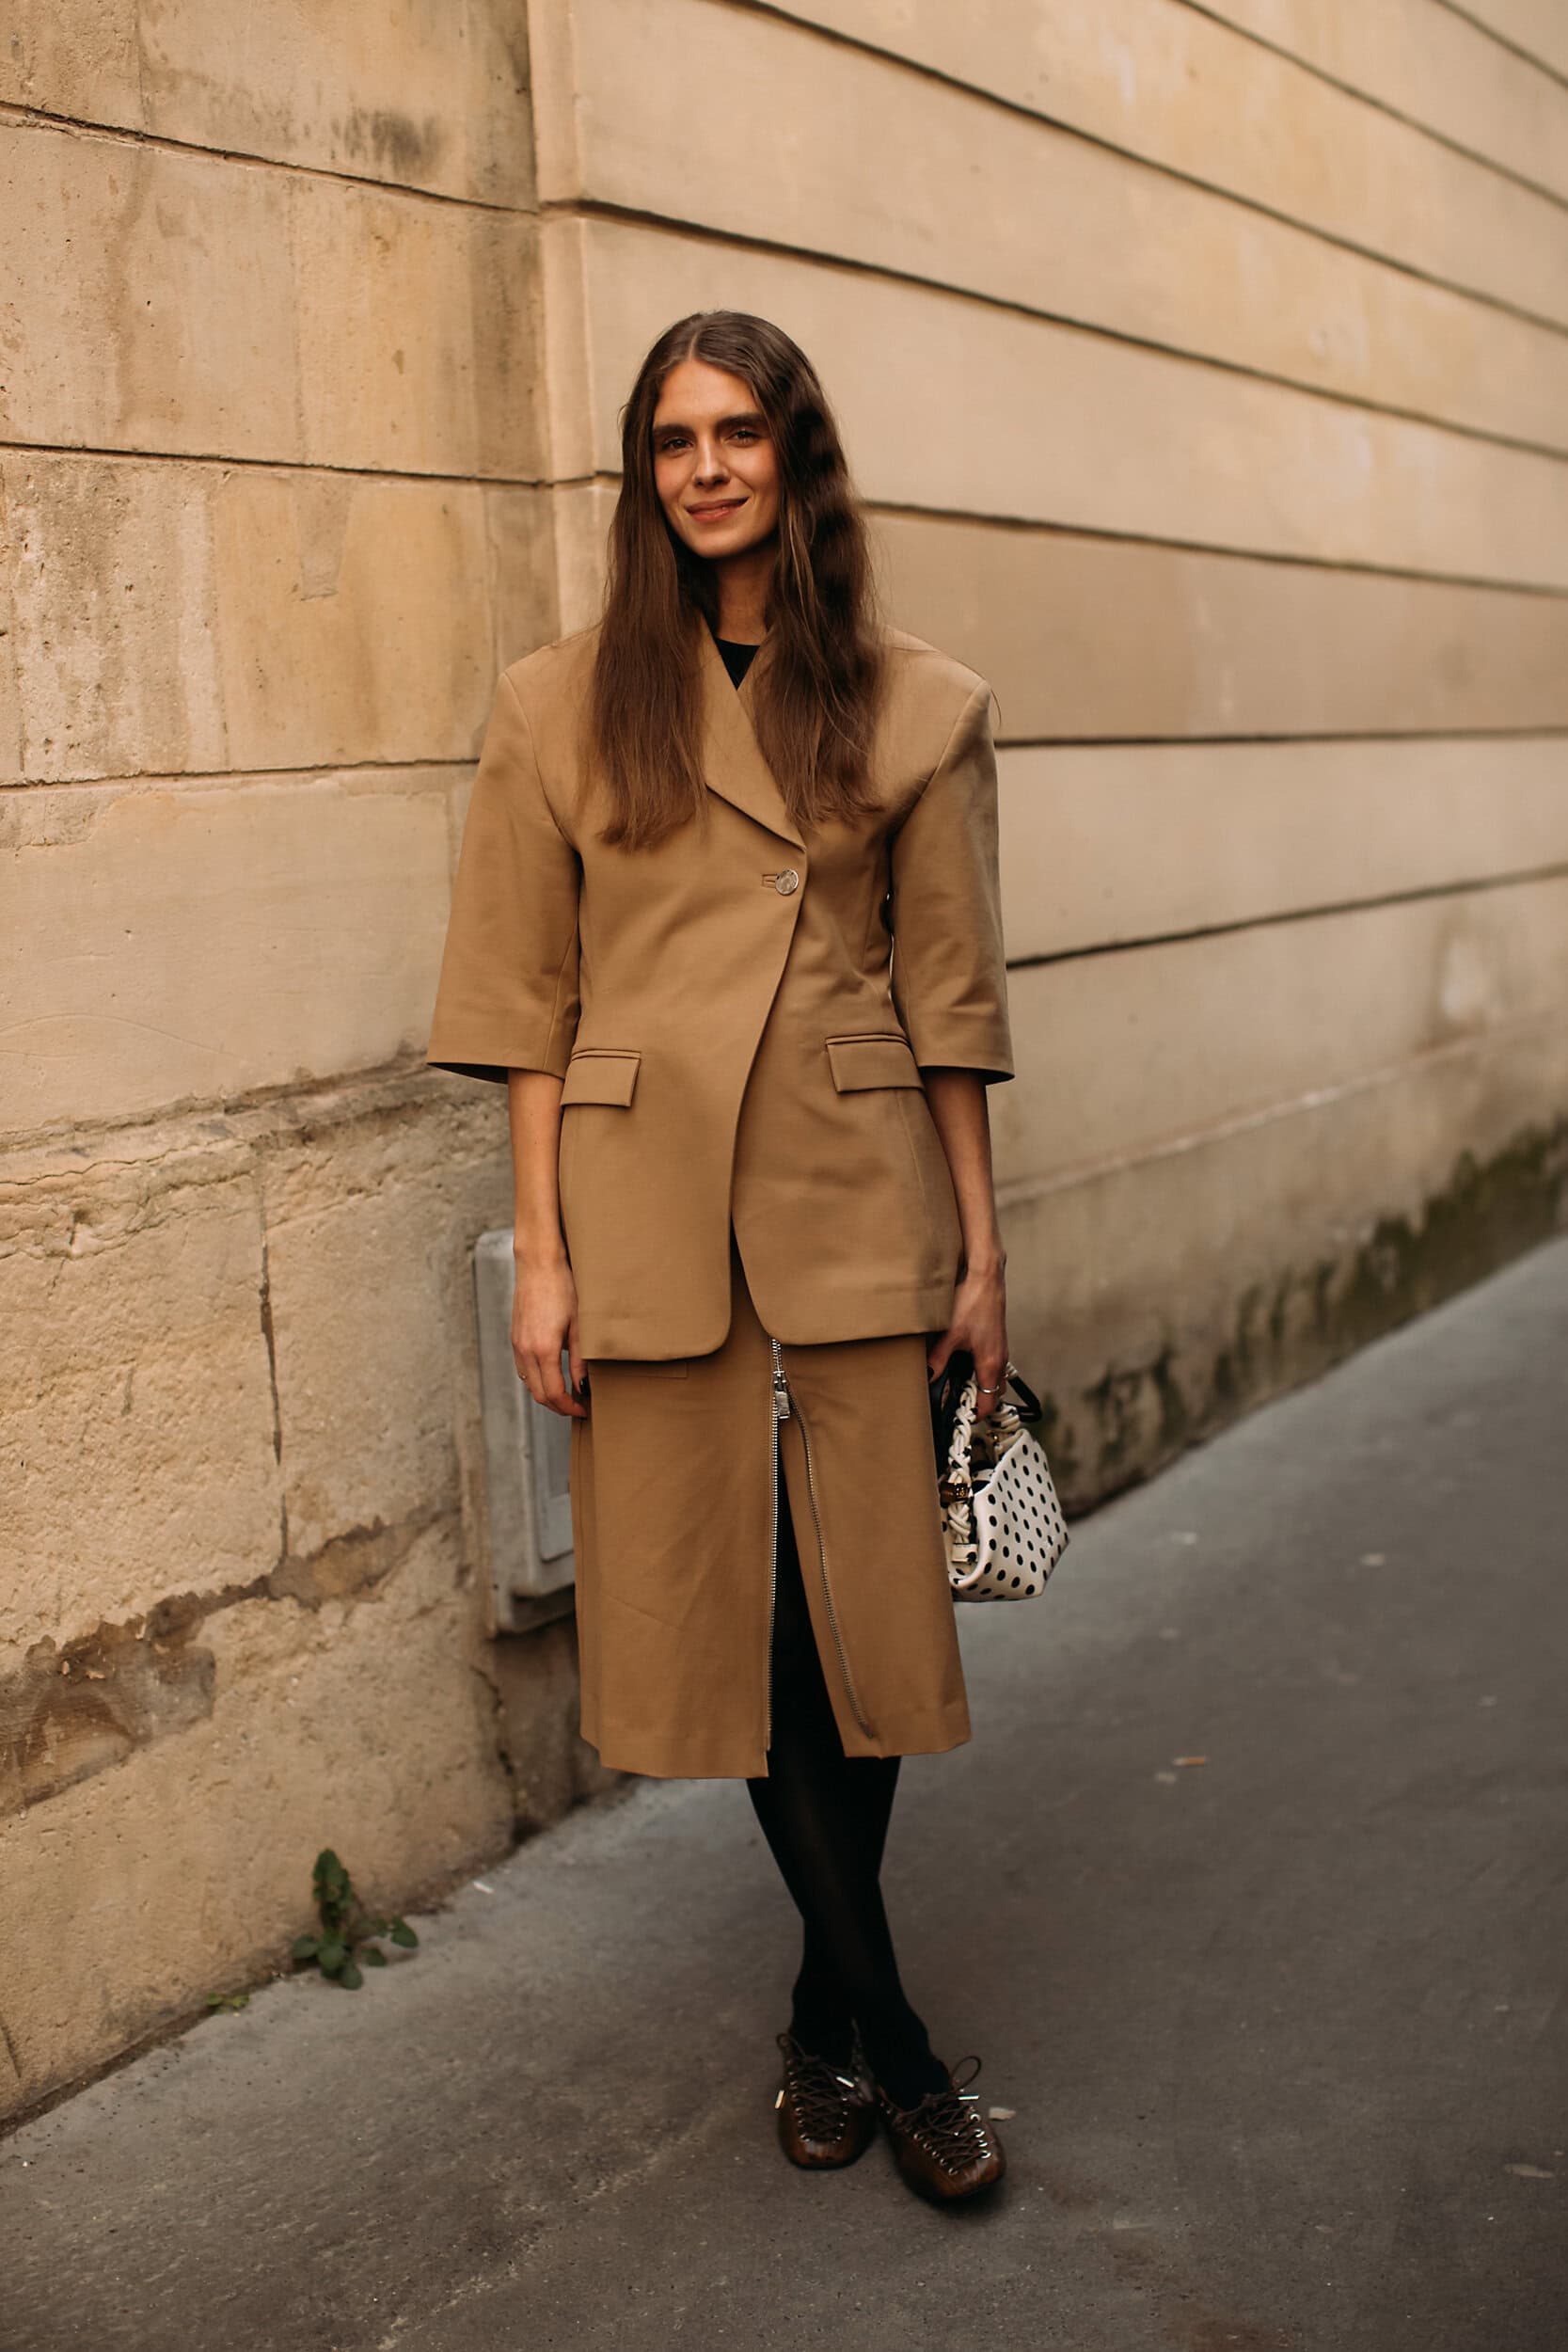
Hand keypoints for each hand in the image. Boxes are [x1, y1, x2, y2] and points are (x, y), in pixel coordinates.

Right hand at [512, 1255, 587, 1417]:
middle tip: (578, 1407)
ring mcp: (517, 1345)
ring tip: (567, 1393)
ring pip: (529, 1384)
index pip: (554, 1393)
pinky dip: (536, 1380)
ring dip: (547, 1394)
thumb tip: (583, 1386)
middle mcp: (525, 1351)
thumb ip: (579, 1360)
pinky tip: (551, 1375)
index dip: (569, 1407)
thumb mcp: (579, 1326)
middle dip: (558, 1406)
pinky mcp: (515, 1337)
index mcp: (543, 1350)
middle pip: (539, 1394)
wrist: (538, 1265)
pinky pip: (523, 1369)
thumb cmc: (562, 1289)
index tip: (583, 1410)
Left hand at [928, 1259, 1007, 1420]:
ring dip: (982, 1389)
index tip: (960, 1419)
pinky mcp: (997, 1340)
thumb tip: (928, 1377)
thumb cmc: (973, 1303)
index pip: (988, 1403)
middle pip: (994, 1394)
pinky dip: (983, 1374)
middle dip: (979, 1404)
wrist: (986, 1279)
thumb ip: (939, 1359)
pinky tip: (965, 1366)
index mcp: (991, 1364)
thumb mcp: (950, 1334)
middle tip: (959, 1407)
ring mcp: (1000, 1350)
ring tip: (961, 1390)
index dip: (975, 1415)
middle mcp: (999, 1360)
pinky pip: (994, 1366)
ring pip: (995, 1380)